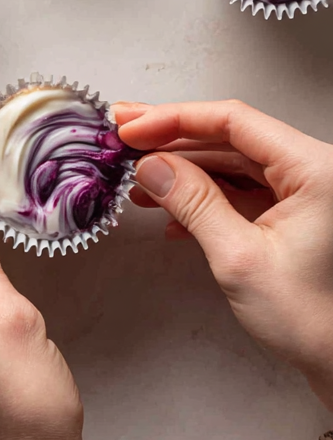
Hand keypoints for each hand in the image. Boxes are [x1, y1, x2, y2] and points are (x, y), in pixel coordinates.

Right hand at [116, 99, 332, 410]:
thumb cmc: (313, 321)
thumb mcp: (240, 259)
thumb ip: (194, 203)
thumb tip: (152, 166)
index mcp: (314, 169)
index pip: (233, 121)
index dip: (176, 119)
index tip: (134, 128)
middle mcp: (311, 170)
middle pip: (229, 136)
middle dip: (173, 140)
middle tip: (126, 136)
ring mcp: (301, 191)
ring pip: (230, 161)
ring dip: (183, 170)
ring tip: (139, 179)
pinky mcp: (290, 211)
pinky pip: (240, 187)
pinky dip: (202, 195)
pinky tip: (168, 211)